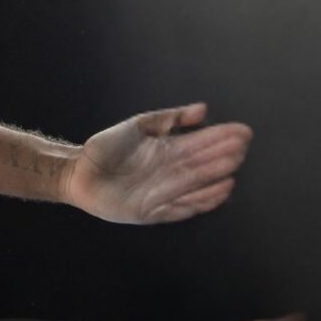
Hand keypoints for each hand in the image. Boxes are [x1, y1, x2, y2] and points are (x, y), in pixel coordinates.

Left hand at [65, 102, 252, 223]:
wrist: (78, 172)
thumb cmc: (106, 148)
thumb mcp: (137, 126)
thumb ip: (169, 118)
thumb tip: (204, 109)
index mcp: (167, 151)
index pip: (199, 143)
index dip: (219, 137)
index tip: (242, 131)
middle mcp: (171, 172)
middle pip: (201, 163)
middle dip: (222, 153)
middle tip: (243, 145)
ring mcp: (165, 192)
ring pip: (197, 183)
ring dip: (216, 173)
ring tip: (234, 162)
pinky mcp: (156, 211)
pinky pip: (186, 206)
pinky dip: (205, 199)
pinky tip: (222, 188)